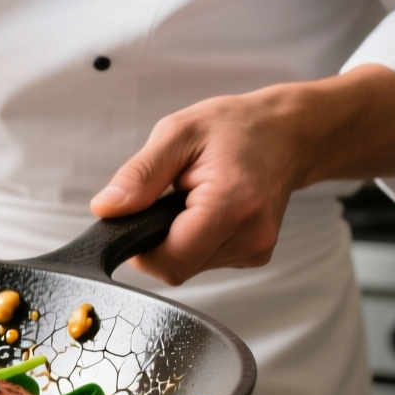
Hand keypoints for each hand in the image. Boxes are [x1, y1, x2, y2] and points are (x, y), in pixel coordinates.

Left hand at [90, 65, 394, 284]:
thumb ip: (139, 175)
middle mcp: (250, 235)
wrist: (288, 133)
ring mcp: (257, 249)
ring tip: (192, 197)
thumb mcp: (177, 134)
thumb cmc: (235, 127)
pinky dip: (196, 239)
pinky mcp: (256, 254)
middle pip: (177, 267)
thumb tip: (106, 208)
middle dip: (158, 238)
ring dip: (178, 238)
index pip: (169, 261)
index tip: (138, 215)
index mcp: (230, 205)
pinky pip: (206, 260)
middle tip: (168, 198)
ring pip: (190, 266)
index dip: (141, 246)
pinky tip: (207, 209)